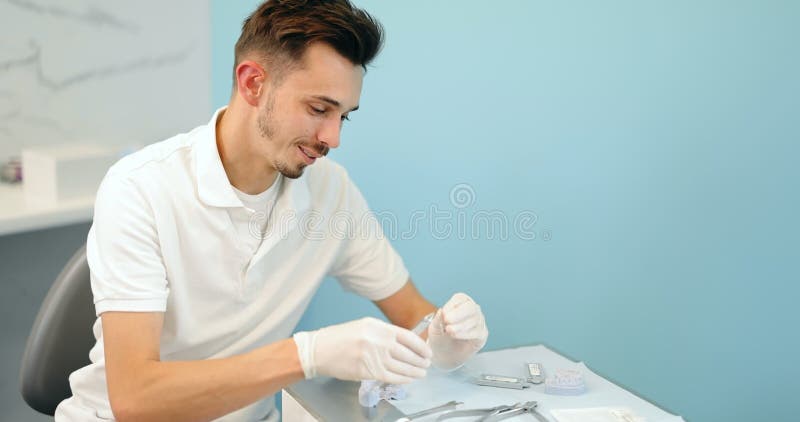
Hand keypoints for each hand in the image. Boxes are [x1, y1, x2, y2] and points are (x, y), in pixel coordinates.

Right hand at [293, 317, 431, 383]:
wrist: (319, 350)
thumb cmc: (340, 337)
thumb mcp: (364, 326)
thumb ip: (384, 333)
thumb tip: (406, 343)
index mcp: (377, 326)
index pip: (408, 336)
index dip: (421, 346)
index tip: (427, 352)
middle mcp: (377, 340)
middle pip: (407, 353)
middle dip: (420, 361)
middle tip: (426, 364)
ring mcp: (372, 356)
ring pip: (401, 367)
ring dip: (414, 372)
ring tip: (421, 373)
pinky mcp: (367, 371)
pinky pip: (391, 377)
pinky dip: (403, 379)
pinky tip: (408, 379)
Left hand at [427, 293, 487, 370]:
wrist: (445, 355)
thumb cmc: (440, 337)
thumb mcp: (434, 329)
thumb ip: (437, 320)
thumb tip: (441, 310)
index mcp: (460, 303)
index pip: (460, 299)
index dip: (451, 306)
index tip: (443, 315)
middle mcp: (472, 309)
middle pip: (470, 307)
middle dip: (458, 314)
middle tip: (447, 321)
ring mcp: (479, 321)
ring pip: (475, 319)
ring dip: (461, 325)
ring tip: (449, 331)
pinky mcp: (482, 334)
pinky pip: (478, 332)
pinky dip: (466, 334)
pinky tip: (456, 336)